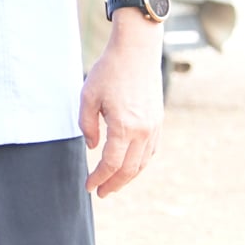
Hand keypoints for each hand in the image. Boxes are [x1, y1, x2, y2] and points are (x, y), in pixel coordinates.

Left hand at [80, 14, 163, 197]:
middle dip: (114, 184)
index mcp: (124, 127)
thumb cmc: (109, 71)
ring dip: (128, 177)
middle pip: (129, 169)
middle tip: (101, 193)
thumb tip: (93, 147)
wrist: (136, 52)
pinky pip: (151, 150)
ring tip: (114, 184)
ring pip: (142, 162)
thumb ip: (87, 125)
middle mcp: (143, 131)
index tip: (89, 187)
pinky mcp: (158, 120)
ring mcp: (154, 127)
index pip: (111, 163)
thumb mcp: (87, 96)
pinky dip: (140, 163)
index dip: (99, 178)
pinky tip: (130, 166)